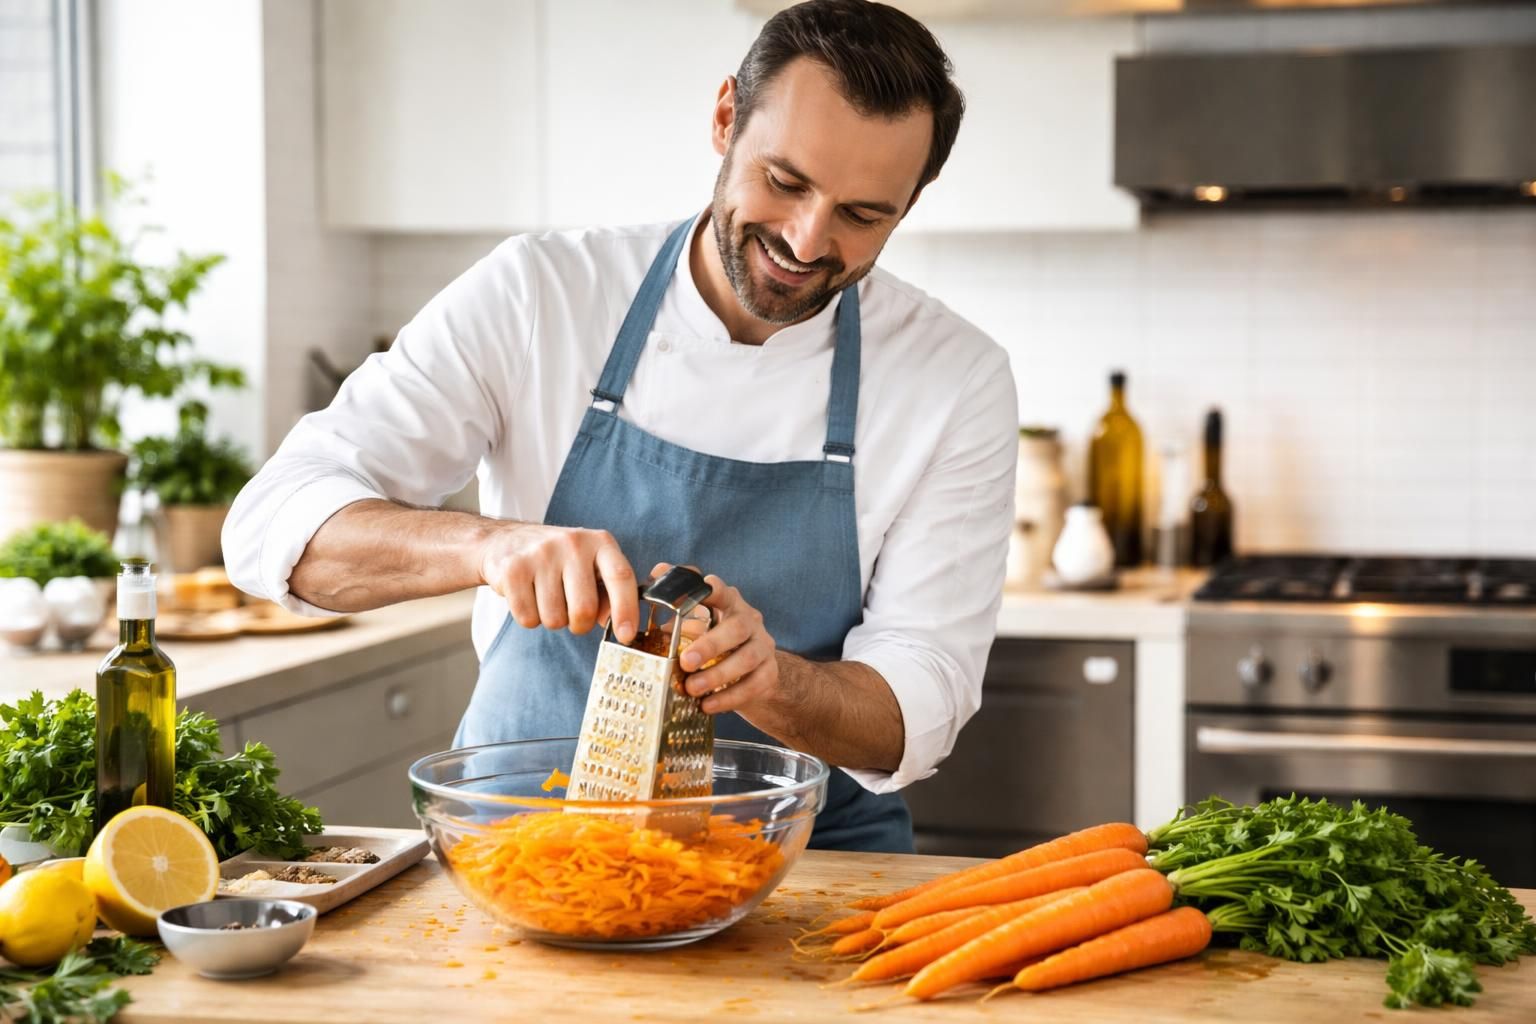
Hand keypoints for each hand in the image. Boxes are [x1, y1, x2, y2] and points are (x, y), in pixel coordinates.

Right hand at [479, 524, 638, 641]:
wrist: (506, 540)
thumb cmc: (558, 560)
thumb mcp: (591, 567)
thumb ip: (609, 594)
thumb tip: (618, 624)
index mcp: (600, 542)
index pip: (621, 576)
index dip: (626, 610)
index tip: (625, 636)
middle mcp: (573, 543)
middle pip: (584, 609)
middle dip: (580, 624)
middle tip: (571, 612)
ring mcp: (541, 554)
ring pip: (554, 619)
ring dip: (552, 620)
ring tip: (546, 597)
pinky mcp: (513, 569)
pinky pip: (528, 618)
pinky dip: (529, 617)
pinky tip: (528, 596)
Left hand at [652, 562, 778, 715]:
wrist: (753, 675)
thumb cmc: (716, 643)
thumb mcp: (698, 624)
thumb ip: (678, 606)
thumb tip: (656, 574)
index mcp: (729, 604)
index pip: (721, 591)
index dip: (710, 590)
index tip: (698, 593)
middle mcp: (750, 621)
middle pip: (737, 626)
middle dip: (711, 644)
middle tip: (686, 661)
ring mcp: (763, 646)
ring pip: (747, 658)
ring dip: (717, 675)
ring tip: (692, 688)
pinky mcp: (769, 672)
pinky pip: (753, 685)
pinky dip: (729, 697)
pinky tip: (708, 706)